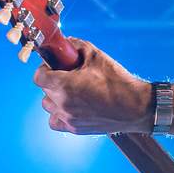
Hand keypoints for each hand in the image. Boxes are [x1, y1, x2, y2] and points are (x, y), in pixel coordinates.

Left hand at [32, 39, 149, 135]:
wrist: (135, 107)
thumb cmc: (117, 82)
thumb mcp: (96, 55)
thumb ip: (75, 46)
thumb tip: (64, 44)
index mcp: (64, 85)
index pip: (38, 76)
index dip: (45, 68)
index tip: (55, 66)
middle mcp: (62, 104)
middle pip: (44, 90)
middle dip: (53, 81)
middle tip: (69, 76)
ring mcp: (68, 118)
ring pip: (48, 106)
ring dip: (55, 97)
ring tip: (71, 92)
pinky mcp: (75, 128)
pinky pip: (55, 122)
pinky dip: (59, 114)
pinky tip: (71, 107)